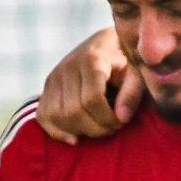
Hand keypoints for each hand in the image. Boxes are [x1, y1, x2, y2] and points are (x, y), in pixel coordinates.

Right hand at [38, 28, 139, 143]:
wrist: (108, 44)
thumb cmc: (127, 62)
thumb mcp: (137, 73)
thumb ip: (132, 94)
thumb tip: (121, 118)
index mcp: (92, 58)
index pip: (92, 99)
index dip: (107, 118)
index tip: (121, 122)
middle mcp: (68, 65)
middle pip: (73, 111)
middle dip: (95, 128)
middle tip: (111, 127)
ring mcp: (55, 75)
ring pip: (56, 115)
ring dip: (79, 130)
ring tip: (97, 127)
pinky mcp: (48, 86)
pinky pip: (43, 114)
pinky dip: (56, 131)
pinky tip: (75, 137)